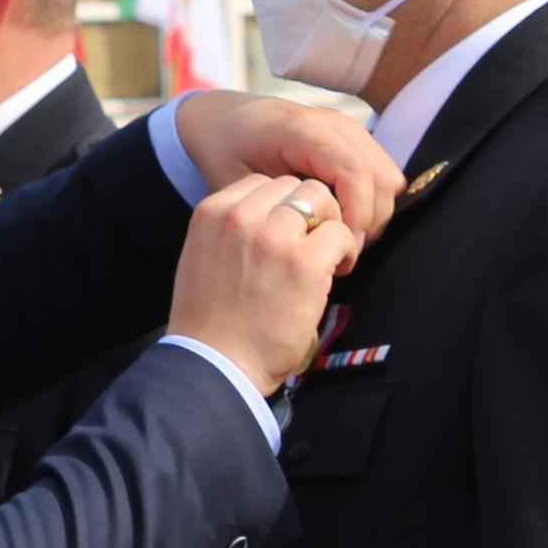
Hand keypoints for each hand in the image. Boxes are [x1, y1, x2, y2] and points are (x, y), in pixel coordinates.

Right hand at [168, 174, 360, 395]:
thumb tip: (269, 221)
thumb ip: (230, 231)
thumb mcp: (202, 257)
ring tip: (326, 258)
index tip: (286, 236)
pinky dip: (345, 251)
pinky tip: (335, 273)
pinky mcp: (303, 262)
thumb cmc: (209, 322)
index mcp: (212, 212)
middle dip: (309, 213)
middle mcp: (240, 216)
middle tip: (311, 246)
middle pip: (294, 186)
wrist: (214, 363)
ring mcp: (272, 237)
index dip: (281, 208)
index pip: (262, 184)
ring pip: (321, 200)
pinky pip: (340, 233)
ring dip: (329, 226)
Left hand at [173, 93, 404, 238]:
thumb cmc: (224, 153)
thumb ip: (268, 209)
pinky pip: (380, 174)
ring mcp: (347, 128)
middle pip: (380, 177)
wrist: (224, 120)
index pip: (353, 171)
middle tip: (345, 255)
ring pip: (388, 178)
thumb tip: (307, 244)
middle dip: (370, 221)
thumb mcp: (234, 183)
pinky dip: (371, 203)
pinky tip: (344, 224)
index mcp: (300, 129)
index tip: (344, 250)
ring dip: (374, 214)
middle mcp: (332, 123)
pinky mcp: (353, 139)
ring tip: (344, 242)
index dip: (357, 215)